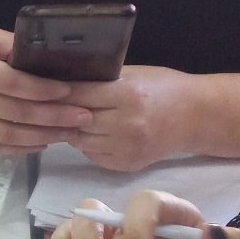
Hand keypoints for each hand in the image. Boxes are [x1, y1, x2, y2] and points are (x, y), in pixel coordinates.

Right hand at [0, 23, 91, 152]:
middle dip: (54, 117)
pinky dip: (18, 149)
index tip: (70, 91)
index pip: (12, 83)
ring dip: (42, 137)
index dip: (43, 90)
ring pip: (6, 134)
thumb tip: (44, 55)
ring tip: (70, 134)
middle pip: (14, 112)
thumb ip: (7, 44)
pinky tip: (40, 144)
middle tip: (85, 117)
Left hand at [63, 66, 199, 170]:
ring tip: (70, 119)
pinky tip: (92, 133)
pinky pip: (93, 155)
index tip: (42, 90)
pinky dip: (87, 144)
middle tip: (50, 107)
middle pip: (76, 121)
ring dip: (72, 130)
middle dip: (62, 114)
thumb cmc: (164, 88)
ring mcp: (127, 148)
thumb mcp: (135, 74)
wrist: (197, 116)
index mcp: (127, 95)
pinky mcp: (127, 164)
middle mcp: (126, 124)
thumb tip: (63, 81)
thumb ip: (102, 80)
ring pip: (81, 141)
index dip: (58, 93)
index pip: (79, 95)